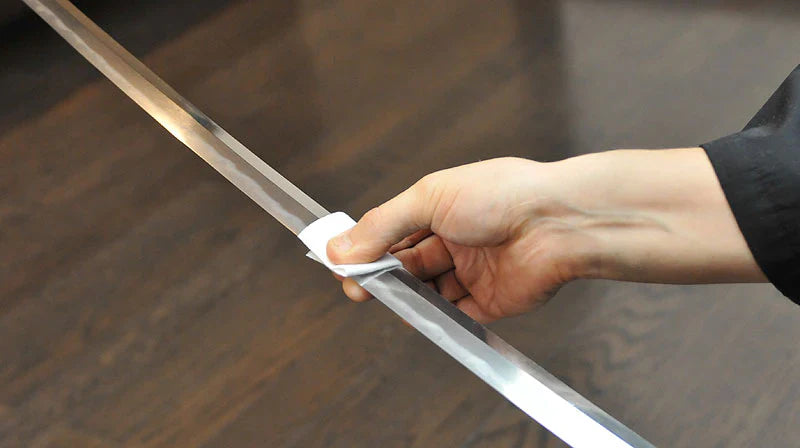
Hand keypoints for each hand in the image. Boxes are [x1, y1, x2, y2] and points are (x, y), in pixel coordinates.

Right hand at [327, 150, 764, 322]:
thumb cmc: (501, 195)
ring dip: (405, 298)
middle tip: (357, 288)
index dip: (367, 247)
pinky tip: (416, 318)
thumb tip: (339, 247)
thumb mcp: (428, 199)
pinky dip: (435, 320)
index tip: (341, 263)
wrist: (557, 222)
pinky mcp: (491, 301)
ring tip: (389, 298)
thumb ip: (383, 225)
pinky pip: (456, 316)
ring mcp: (473, 271)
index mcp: (441, 207)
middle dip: (381, 276)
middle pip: (407, 264)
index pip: (393, 231)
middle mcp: (456, 239)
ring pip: (427, 292)